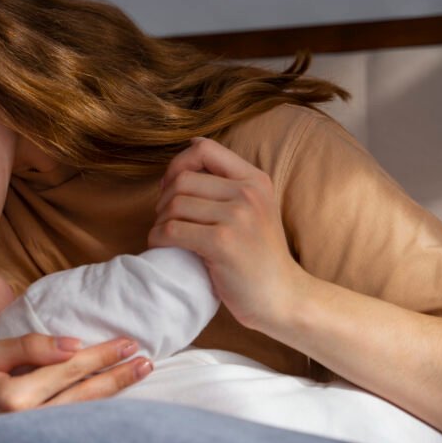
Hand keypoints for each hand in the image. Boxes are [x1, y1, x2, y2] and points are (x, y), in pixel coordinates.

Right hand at [0, 334, 152, 419]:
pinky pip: (74, 425)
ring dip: (115, 393)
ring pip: (85, 414)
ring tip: (140, 374)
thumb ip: (31, 347)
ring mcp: (34, 439)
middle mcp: (30, 422)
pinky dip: (98, 410)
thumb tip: (74, 344)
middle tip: (146, 360)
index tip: (129, 342)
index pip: (71, 370)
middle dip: (118, 375)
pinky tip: (115, 398)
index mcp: (16, 397)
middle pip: (86, 395)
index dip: (102, 355)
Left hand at [149, 137, 312, 332]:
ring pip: (175, 204)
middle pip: (183, 179)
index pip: (204, 148)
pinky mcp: (222, 243)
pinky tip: (162, 247)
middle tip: (166, 220)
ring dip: (160, 221)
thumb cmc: (259, 257)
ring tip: (166, 236)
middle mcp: (248, 193)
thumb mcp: (254, 208)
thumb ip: (227, 183)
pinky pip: (172, 230)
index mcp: (255, 180)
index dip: (178, 164)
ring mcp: (237, 217)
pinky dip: (158, 238)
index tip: (172, 188)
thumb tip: (191, 145)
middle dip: (164, 199)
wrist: (283, 298)